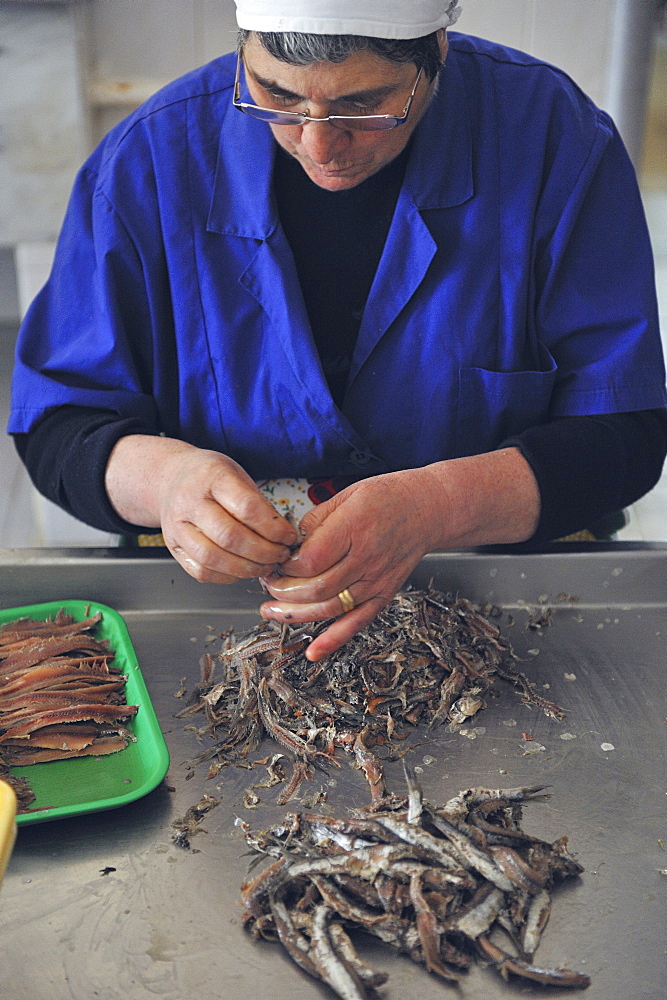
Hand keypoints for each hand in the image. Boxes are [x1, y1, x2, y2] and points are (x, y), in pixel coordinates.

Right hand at [105, 436, 296, 582]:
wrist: (170, 478)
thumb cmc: (210, 477)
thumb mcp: (237, 474)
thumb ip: (258, 503)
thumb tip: (284, 535)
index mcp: (212, 477)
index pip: (247, 507)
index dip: (273, 528)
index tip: (288, 536)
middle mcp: (190, 501)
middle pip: (229, 536)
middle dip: (263, 552)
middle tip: (280, 555)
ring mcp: (177, 526)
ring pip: (213, 558)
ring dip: (246, 569)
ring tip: (265, 566)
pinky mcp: (173, 547)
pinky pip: (201, 571)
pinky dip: (226, 577)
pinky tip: (242, 571)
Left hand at [259, 469, 441, 659]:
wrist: (427, 510)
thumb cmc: (387, 498)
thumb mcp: (346, 495)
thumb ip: (314, 520)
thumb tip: (288, 544)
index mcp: (353, 528)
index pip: (310, 560)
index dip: (285, 566)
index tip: (275, 560)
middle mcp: (366, 558)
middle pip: (316, 588)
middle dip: (283, 591)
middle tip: (269, 584)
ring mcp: (376, 581)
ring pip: (330, 609)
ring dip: (296, 615)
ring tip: (271, 611)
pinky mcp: (383, 595)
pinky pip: (357, 623)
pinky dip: (334, 641)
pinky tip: (313, 652)